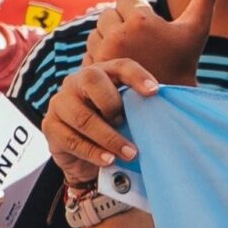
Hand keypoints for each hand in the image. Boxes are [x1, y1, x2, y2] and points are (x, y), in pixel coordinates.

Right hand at [43, 56, 161, 185]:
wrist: (84, 158)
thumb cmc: (113, 130)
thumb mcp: (130, 116)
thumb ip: (143, 109)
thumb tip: (177, 112)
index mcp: (102, 73)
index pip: (120, 66)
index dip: (137, 76)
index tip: (155, 92)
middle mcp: (77, 82)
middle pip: (92, 80)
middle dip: (113, 104)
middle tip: (128, 124)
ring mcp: (60, 103)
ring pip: (82, 116)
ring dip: (109, 137)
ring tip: (130, 154)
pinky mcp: (50, 127)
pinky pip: (72, 140)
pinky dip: (93, 152)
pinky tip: (109, 161)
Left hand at [88, 0, 225, 88]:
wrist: (169, 103)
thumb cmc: (185, 62)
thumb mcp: (197, 27)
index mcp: (142, 20)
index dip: (138, 13)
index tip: (149, 31)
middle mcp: (119, 33)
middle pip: (110, 12)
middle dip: (122, 24)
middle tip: (139, 44)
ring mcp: (105, 51)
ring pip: (97, 29)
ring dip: (109, 37)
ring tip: (129, 54)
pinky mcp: (95, 67)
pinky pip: (90, 47)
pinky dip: (101, 53)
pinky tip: (119, 64)